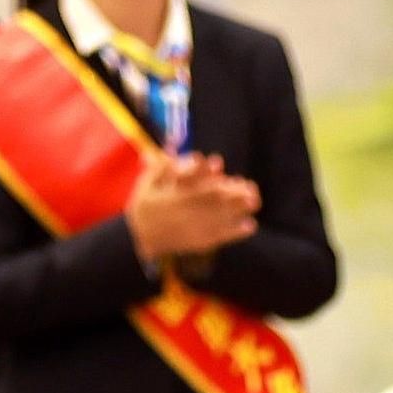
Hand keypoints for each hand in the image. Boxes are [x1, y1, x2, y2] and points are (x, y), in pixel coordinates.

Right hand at [124, 154, 260, 265]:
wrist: (138, 240)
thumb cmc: (144, 209)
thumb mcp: (146, 185)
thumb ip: (160, 168)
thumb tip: (173, 150)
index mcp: (173, 196)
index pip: (189, 181)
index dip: (203, 171)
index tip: (217, 163)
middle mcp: (185, 211)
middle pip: (210, 199)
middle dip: (232, 192)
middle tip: (249, 187)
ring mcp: (193, 228)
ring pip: (218, 217)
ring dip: (238, 210)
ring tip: (254, 202)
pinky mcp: (198, 242)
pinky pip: (219, 237)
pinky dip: (235, 232)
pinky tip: (250, 225)